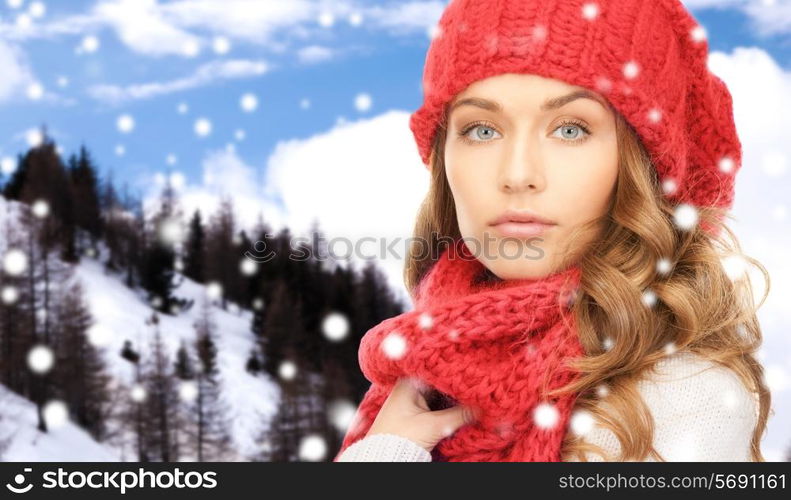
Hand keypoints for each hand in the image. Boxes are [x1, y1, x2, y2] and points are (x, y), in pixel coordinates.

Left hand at [365, 377, 479, 451]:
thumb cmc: (399, 438)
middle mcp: (408, 390)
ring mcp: (411, 403)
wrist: (383, 459)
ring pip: (437, 397)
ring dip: (452, 400)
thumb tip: (482, 407)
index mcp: (408, 384)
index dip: (455, 374)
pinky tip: (460, 410)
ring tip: (471, 398)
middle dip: (455, 389)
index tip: (472, 376)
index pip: (436, 372)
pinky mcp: (414, 416)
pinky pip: (434, 407)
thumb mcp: (433, 426)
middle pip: (438, 385)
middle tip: (475, 388)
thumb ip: (460, 415)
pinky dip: (446, 409)